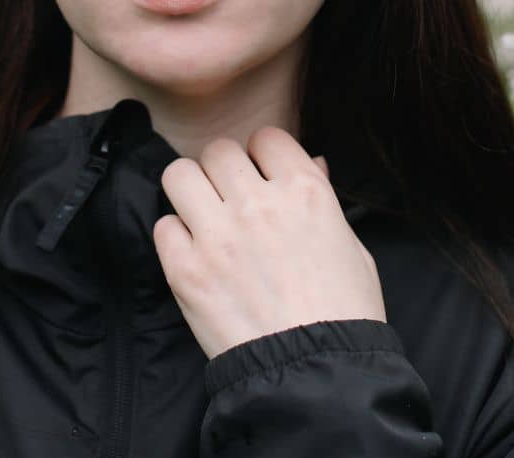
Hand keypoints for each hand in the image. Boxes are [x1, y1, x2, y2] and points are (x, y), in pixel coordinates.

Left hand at [152, 126, 386, 359]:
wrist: (315, 375)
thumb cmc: (344, 313)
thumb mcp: (351, 247)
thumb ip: (322, 199)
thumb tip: (310, 164)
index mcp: (304, 192)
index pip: (267, 138)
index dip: (264, 155)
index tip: (263, 175)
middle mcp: (257, 204)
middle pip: (218, 151)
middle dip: (224, 170)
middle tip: (230, 197)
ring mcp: (217, 236)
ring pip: (179, 174)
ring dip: (192, 191)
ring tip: (204, 216)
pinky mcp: (185, 270)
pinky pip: (162, 226)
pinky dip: (176, 237)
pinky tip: (196, 255)